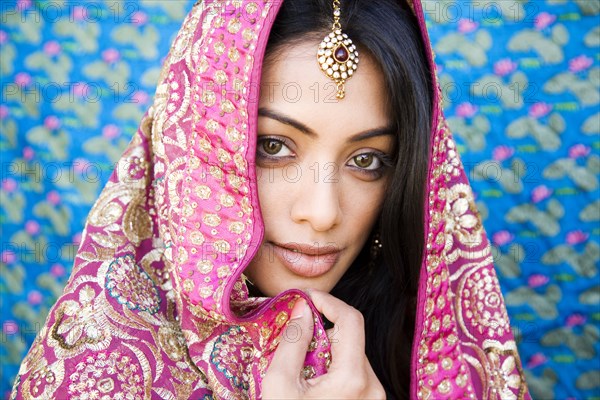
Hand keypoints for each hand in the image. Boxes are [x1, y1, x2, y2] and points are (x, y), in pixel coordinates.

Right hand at [262, 290, 385, 398]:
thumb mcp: (280, 385)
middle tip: (293, 329)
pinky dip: (332, 367)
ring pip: (351, 355)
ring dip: (325, 349)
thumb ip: (293, 341)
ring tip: (298, 363)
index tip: (304, 298)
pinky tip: (310, 380)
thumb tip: (303, 308)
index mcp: (353, 378)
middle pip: (350, 338)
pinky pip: (353, 374)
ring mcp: (374, 398)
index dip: (327, 301)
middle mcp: (372, 386)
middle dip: (321, 328)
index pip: (350, 319)